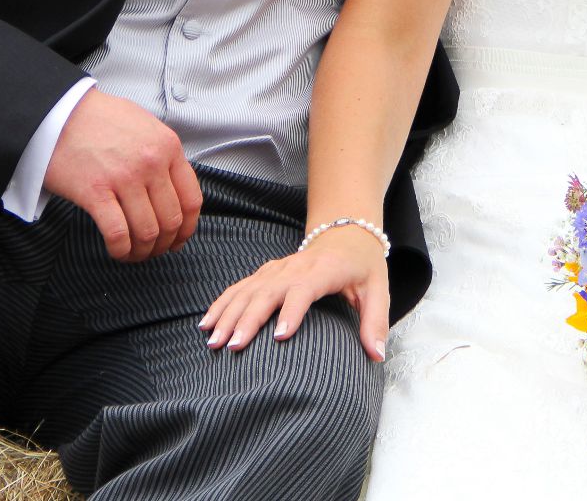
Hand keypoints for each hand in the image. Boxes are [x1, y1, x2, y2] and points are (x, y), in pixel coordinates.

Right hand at [44, 88, 203, 260]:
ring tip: (133, 253)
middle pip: (171, 221)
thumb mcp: (145, 125)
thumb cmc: (100, 118)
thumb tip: (173, 188)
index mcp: (167, 146)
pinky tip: (116, 250)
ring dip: (142, 252)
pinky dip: (121, 250)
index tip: (178, 239)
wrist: (60, 111)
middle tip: (152, 250)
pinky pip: (117, 234)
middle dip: (163, 244)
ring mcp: (124, 177)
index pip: (191, 199)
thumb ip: (163, 154)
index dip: (187, 228)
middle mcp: (151, 163)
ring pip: (147, 232)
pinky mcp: (95, 192)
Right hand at [200, 226, 389, 361]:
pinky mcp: (268, 271)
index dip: (292, 311)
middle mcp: (296, 266)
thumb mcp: (379, 289)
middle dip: (248, 318)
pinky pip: (241, 285)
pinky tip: (207, 321)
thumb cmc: (363, 265)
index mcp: (325, 270)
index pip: (305, 289)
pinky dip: (223, 302)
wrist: (347, 232)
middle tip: (232, 347)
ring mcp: (279, 267)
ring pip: (248, 289)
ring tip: (213, 340)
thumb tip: (376, 355)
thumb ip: (376, 321)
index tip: (280, 336)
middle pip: (268, 291)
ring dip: (229, 312)